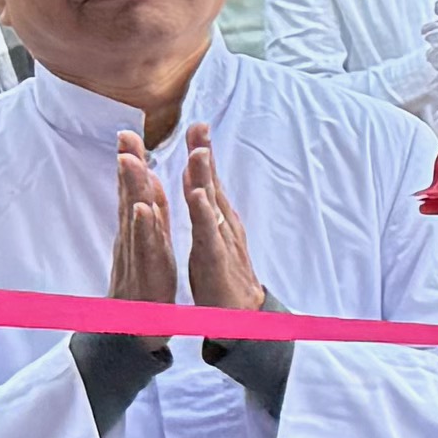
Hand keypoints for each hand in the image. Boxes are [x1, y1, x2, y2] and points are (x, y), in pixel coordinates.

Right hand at [110, 136, 182, 309]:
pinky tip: (143, 209)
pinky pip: (146, 247)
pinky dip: (144, 227)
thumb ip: (151, 214)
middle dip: (128, 164)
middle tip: (125, 134)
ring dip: (132, 187)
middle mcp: (133, 237)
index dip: (132, 161)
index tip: (129, 132)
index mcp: (139, 229)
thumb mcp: (151, 243)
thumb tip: (148, 185)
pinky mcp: (147, 271)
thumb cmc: (144, 284)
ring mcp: (137, 253)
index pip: (134, 189)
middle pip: (130, 194)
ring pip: (135, 215)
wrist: (133, 329)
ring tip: (131, 160)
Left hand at [177, 124, 265, 311]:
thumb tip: (202, 184)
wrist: (241, 314)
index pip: (208, 179)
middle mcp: (223, 222)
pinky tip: (197, 195)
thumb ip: (208, 210)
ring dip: (205, 176)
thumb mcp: (212, 236)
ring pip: (211, 202)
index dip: (203, 152)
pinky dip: (203, 212)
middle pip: (212, 182)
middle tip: (200, 125)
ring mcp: (221, 239)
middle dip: (205, 153)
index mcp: (218, 217)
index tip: (197, 124)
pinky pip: (208, 232)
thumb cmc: (223, 275)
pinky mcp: (215, 258)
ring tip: (198, 151)